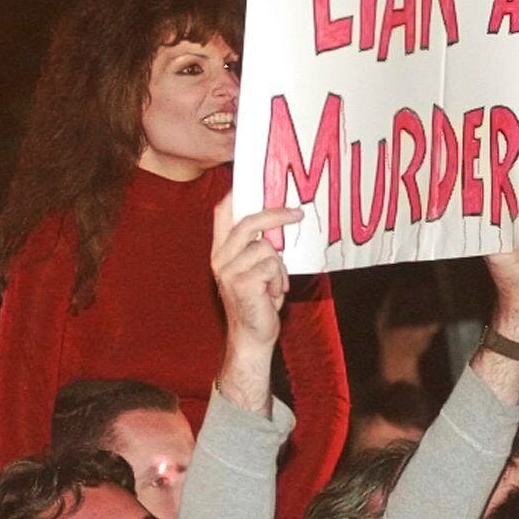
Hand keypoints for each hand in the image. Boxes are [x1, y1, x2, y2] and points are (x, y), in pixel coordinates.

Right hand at [212, 196, 300, 350]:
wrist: (252, 337)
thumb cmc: (259, 303)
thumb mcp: (256, 269)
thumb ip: (259, 246)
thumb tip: (281, 220)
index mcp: (221, 251)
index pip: (223, 212)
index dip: (237, 192)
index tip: (257, 180)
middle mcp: (220, 258)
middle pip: (249, 221)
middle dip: (277, 215)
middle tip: (298, 214)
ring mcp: (228, 270)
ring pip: (267, 247)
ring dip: (280, 267)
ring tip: (275, 284)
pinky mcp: (240, 283)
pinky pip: (271, 266)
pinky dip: (279, 279)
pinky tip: (273, 293)